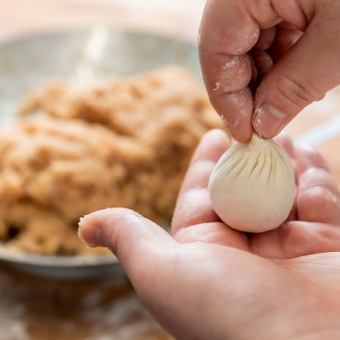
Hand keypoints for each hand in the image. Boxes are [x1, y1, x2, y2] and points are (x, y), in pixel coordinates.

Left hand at [79, 130, 339, 339]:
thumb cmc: (225, 310)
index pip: (203, 196)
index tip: (214, 136)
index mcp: (206, 251)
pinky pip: (320, 200)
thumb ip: (130, 240)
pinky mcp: (325, 244)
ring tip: (279, 133)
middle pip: (243, 188)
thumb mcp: (161, 270)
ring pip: (280, 190)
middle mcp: (245, 248)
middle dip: (246, 157)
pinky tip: (306, 154)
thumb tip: (87, 226)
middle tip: (250, 127)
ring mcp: (287, 247)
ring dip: (281, 160)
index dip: (206, 165)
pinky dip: (314, 176)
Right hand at [199, 0, 339, 141]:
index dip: (227, 99)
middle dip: (249, 90)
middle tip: (267, 122)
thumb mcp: (339, 43)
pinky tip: (301, 74)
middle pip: (229, 48)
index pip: (215, 50)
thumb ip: (292, 88)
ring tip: (291, 98)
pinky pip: (271, 29)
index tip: (246, 134)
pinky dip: (283, 57)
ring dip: (268, 77)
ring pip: (249, 42)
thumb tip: (261, 125)